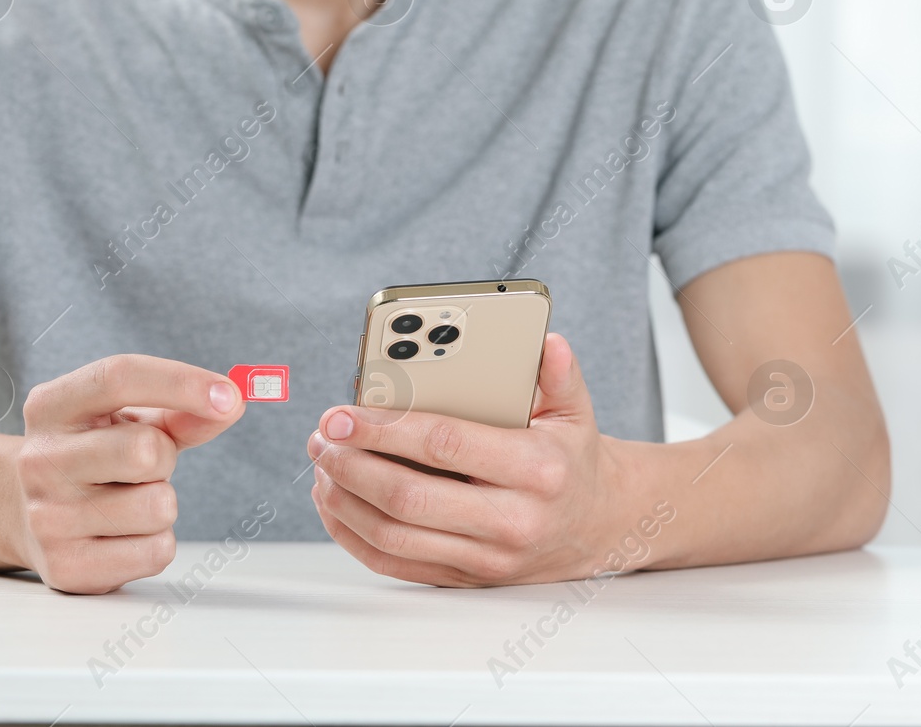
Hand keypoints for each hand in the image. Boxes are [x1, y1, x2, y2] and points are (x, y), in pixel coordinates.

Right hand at [11, 354, 242, 592]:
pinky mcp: (66, 567)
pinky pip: (156, 551)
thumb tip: (229, 403)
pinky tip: (122, 534)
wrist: (26, 515)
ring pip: (159, 506)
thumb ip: (181, 410)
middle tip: (144, 465)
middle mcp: (40, 460)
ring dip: (162, 502)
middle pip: (145, 449)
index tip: (230, 395)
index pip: (118, 377)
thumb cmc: (96, 455)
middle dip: (165, 456)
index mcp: (51, 407)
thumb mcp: (129, 421)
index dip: (181, 382)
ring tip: (127, 500)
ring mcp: (48, 517)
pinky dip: (155, 543)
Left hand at [309, 333, 624, 586]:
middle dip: (353, 464)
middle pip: (408, 497)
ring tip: (323, 463)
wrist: (597, 527)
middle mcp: (510, 520)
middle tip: (324, 436)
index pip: (445, 445)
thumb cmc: (573, 461)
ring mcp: (485, 557)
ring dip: (344, 500)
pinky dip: (354, 535)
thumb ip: (559, 376)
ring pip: (394, 536)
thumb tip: (548, 342)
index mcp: (535, 470)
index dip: (387, 429)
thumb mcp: (576, 412)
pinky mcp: (464, 579)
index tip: (345, 413)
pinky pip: (395, 564)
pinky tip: (336, 502)